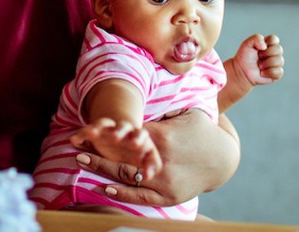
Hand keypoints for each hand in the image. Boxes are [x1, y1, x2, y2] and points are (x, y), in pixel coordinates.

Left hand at [75, 109, 239, 206]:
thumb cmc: (201, 130)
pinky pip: (141, 196)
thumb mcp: (185, 112)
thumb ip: (162, 110)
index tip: (89, 126)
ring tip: (81, 160)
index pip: (128, 133)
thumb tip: (140, 101)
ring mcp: (164, 181)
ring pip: (126, 176)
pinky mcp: (167, 196)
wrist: (223, 160)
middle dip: (96, 149)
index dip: (107, 130)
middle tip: (74, 144)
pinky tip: (103, 187)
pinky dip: (121, 193)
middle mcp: (161, 160)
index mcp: (163, 137)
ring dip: (101, 168)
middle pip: (121, 155)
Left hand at [232, 33, 283, 88]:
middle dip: (266, 54)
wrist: (241, 71)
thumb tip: (265, 46)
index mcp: (268, 44)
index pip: (274, 39)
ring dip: (267, 63)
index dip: (268, 43)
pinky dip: (268, 72)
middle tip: (258, 57)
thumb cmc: (244, 57)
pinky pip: (279, 71)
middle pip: (279, 49)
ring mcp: (276, 63)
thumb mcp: (247, 43)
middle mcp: (274, 53)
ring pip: (280, 60)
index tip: (259, 47)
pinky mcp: (276, 74)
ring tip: (259, 66)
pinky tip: (262, 73)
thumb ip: (256, 38)